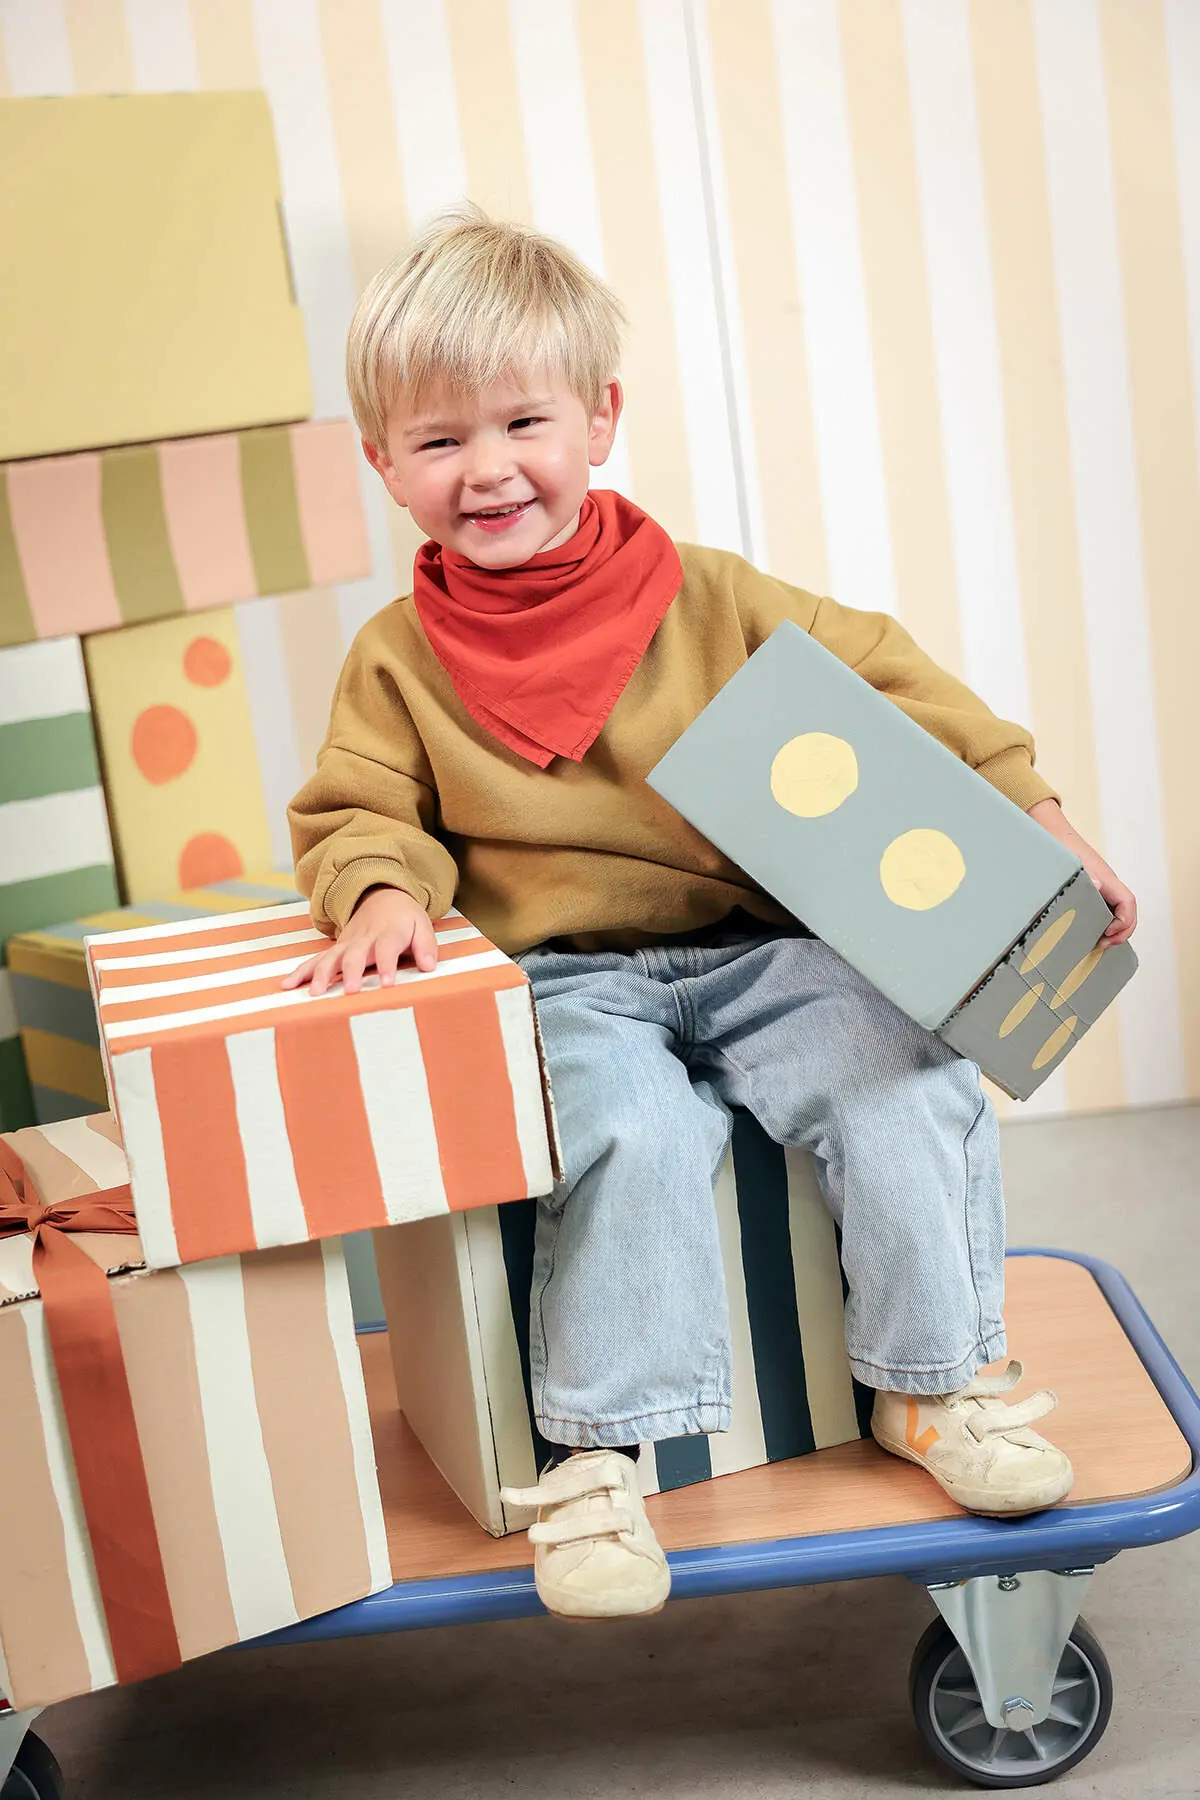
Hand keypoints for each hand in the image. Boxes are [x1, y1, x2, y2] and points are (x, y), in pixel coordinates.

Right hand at [282, 887, 438, 995]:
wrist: (381, 895)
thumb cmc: (405, 918)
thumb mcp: (422, 925)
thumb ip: (426, 946)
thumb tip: (429, 966)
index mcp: (388, 932)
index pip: (388, 949)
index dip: (388, 966)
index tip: (387, 984)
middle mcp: (364, 938)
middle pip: (356, 955)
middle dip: (352, 972)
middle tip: (350, 991)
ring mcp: (346, 944)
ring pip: (331, 958)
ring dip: (322, 974)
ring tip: (315, 993)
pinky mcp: (335, 950)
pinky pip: (316, 960)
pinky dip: (301, 972)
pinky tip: (288, 985)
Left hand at [1027, 799, 1136, 943]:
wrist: (1049, 830)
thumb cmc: (1058, 845)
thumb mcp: (1069, 861)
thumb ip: (1083, 873)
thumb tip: (1098, 885)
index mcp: (1106, 878)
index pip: (1128, 902)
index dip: (1124, 922)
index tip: (1107, 933)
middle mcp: (1107, 882)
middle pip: (1128, 910)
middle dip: (1121, 931)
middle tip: (1101, 945)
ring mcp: (1100, 885)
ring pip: (1117, 909)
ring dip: (1113, 928)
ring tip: (1096, 942)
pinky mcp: (1090, 887)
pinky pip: (1104, 906)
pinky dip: (1102, 921)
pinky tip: (1087, 931)